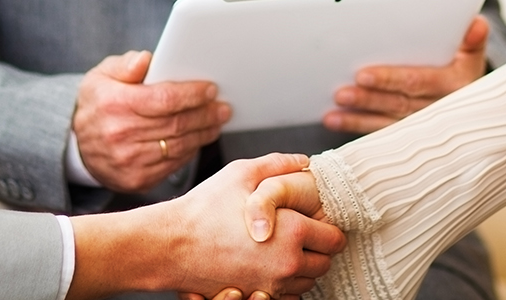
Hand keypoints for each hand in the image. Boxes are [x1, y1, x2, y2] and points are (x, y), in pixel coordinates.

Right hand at [67, 154, 344, 299]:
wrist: (169, 246)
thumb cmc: (202, 211)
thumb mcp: (241, 174)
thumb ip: (277, 164)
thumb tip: (302, 161)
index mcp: (292, 232)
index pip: (335, 238)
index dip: (327, 226)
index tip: (315, 220)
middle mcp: (287, 263)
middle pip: (325, 263)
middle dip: (318, 249)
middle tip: (301, 234)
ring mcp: (272, 285)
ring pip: (308, 282)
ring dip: (303, 267)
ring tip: (283, 248)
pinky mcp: (256, 297)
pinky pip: (287, 296)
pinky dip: (284, 284)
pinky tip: (269, 266)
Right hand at [74, 50, 231, 192]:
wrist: (77, 146)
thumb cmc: (98, 105)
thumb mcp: (101, 76)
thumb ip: (125, 65)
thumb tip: (147, 60)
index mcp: (114, 104)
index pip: (164, 99)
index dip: (192, 95)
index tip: (211, 90)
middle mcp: (120, 135)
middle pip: (176, 124)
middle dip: (205, 114)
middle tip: (222, 107)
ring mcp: (129, 161)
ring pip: (179, 146)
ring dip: (203, 134)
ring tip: (216, 122)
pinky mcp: (137, 179)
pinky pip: (173, 164)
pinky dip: (190, 151)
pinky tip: (198, 139)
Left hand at [324, 16, 489, 133]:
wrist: (475, 108)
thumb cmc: (464, 72)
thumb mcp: (473, 55)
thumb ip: (472, 40)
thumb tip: (476, 25)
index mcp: (454, 86)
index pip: (416, 82)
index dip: (389, 79)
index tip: (363, 75)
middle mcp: (439, 110)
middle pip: (397, 104)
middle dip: (367, 101)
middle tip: (341, 94)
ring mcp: (424, 128)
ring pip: (387, 124)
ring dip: (358, 120)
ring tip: (333, 114)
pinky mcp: (410, 137)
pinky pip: (383, 135)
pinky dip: (359, 129)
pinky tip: (338, 122)